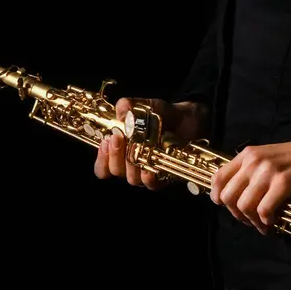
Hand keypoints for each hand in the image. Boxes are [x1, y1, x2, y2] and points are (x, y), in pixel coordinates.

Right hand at [94, 98, 208, 188]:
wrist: (189, 119)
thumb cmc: (164, 115)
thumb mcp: (146, 106)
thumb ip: (130, 106)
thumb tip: (121, 110)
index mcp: (122, 152)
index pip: (103, 167)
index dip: (101, 158)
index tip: (105, 141)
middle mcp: (132, 165)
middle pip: (115, 171)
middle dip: (115, 155)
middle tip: (117, 137)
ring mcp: (147, 173)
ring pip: (131, 178)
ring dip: (130, 163)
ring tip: (134, 146)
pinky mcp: (164, 178)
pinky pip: (151, 184)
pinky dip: (148, 176)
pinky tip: (148, 166)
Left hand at [210, 133, 290, 233]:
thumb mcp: (267, 158)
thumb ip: (250, 172)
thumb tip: (236, 197)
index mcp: (247, 155)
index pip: (218, 178)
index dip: (217, 197)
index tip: (228, 208)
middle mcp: (253, 162)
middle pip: (228, 196)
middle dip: (236, 214)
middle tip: (249, 220)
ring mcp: (268, 172)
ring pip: (244, 206)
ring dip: (252, 221)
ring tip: (262, 224)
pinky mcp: (283, 183)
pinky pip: (264, 210)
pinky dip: (266, 221)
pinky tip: (272, 222)